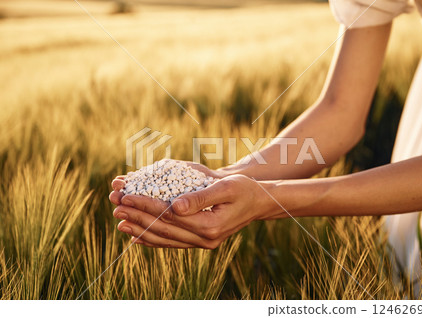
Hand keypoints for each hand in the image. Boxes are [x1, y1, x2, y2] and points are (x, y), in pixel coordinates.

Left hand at [108, 161, 232, 247]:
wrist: (258, 202)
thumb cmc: (243, 189)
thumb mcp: (226, 187)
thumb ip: (201, 196)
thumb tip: (175, 205)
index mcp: (211, 226)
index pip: (170, 216)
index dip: (146, 205)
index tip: (127, 196)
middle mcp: (205, 239)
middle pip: (164, 229)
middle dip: (137, 216)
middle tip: (116, 205)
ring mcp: (203, 243)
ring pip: (165, 239)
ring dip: (141, 229)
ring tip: (120, 220)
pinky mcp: (200, 241)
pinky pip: (172, 242)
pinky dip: (153, 238)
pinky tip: (137, 234)